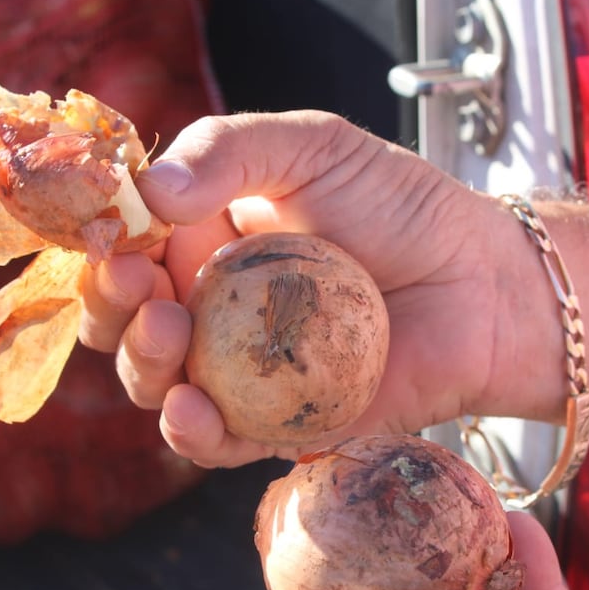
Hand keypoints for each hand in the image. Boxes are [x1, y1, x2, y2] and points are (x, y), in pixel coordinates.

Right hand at [78, 110, 567, 467]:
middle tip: (136, 286)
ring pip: (161, 386)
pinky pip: (221, 441)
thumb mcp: (312, 147)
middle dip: (112, 311)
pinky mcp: (282, 427)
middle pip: (129, 325)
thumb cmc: (401, 207)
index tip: (111, 238)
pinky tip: (190, 409)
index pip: (129, 252)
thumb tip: (148, 190)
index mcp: (208, 243)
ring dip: (143, 366)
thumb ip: (227, 151)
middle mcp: (216, 312)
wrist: (483, 283)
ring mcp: (245, 374)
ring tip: (166, 331)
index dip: (106, 249)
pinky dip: (193, 432)